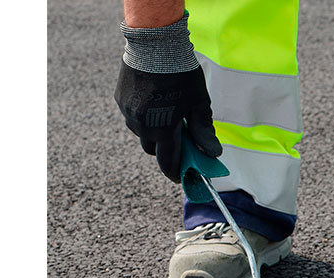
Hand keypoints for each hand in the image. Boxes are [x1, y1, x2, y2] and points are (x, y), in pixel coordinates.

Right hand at [115, 63, 221, 182]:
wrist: (155, 45)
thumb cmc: (181, 73)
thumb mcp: (199, 103)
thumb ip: (203, 130)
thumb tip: (213, 153)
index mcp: (163, 129)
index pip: (168, 162)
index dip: (175, 172)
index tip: (181, 177)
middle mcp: (142, 125)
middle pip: (153, 149)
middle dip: (165, 149)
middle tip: (178, 139)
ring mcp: (128, 113)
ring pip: (141, 133)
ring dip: (153, 132)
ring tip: (167, 115)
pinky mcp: (120, 100)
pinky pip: (132, 117)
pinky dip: (143, 116)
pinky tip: (154, 102)